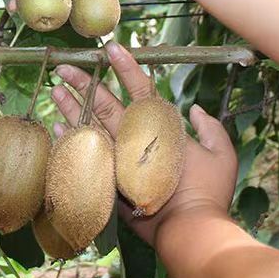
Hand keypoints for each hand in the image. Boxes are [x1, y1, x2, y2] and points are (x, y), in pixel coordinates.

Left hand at [50, 41, 237, 246]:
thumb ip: (210, 128)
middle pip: (105, 104)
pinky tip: (59, 128)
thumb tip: (196, 111)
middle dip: (85, 82)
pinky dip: (70, 141)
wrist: (189, 231)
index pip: (140, 88)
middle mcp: (134, 140)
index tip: (111, 47)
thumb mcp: (223, 154)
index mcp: (161, 127)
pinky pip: (85, 157)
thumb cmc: (209, 191)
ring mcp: (118, 162)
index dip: (126, 65)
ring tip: (55, 91)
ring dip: (72, 108)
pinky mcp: (110, 184)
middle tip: (65, 66)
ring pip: (90, 128)